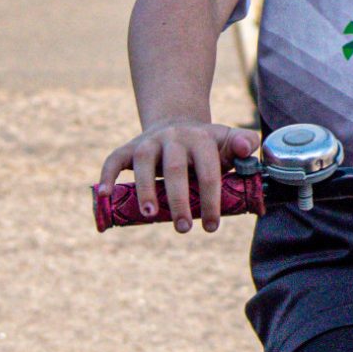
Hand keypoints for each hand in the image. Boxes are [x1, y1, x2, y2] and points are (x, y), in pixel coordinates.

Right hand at [98, 122, 259, 231]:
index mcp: (202, 139)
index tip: (211, 227)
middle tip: (184, 228)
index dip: (211, 200)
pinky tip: (104, 195)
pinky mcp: (129, 147)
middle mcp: (174, 138)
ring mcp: (149, 141)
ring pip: (143, 163)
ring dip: (145, 190)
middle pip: (175, 169)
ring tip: (149, 215)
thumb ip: (244, 143)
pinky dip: (106, 176)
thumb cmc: (207, 144)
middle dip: (179, 201)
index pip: (208, 171)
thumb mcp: (229, 140)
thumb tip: (248, 148)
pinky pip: (113, 159)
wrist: (178, 123)